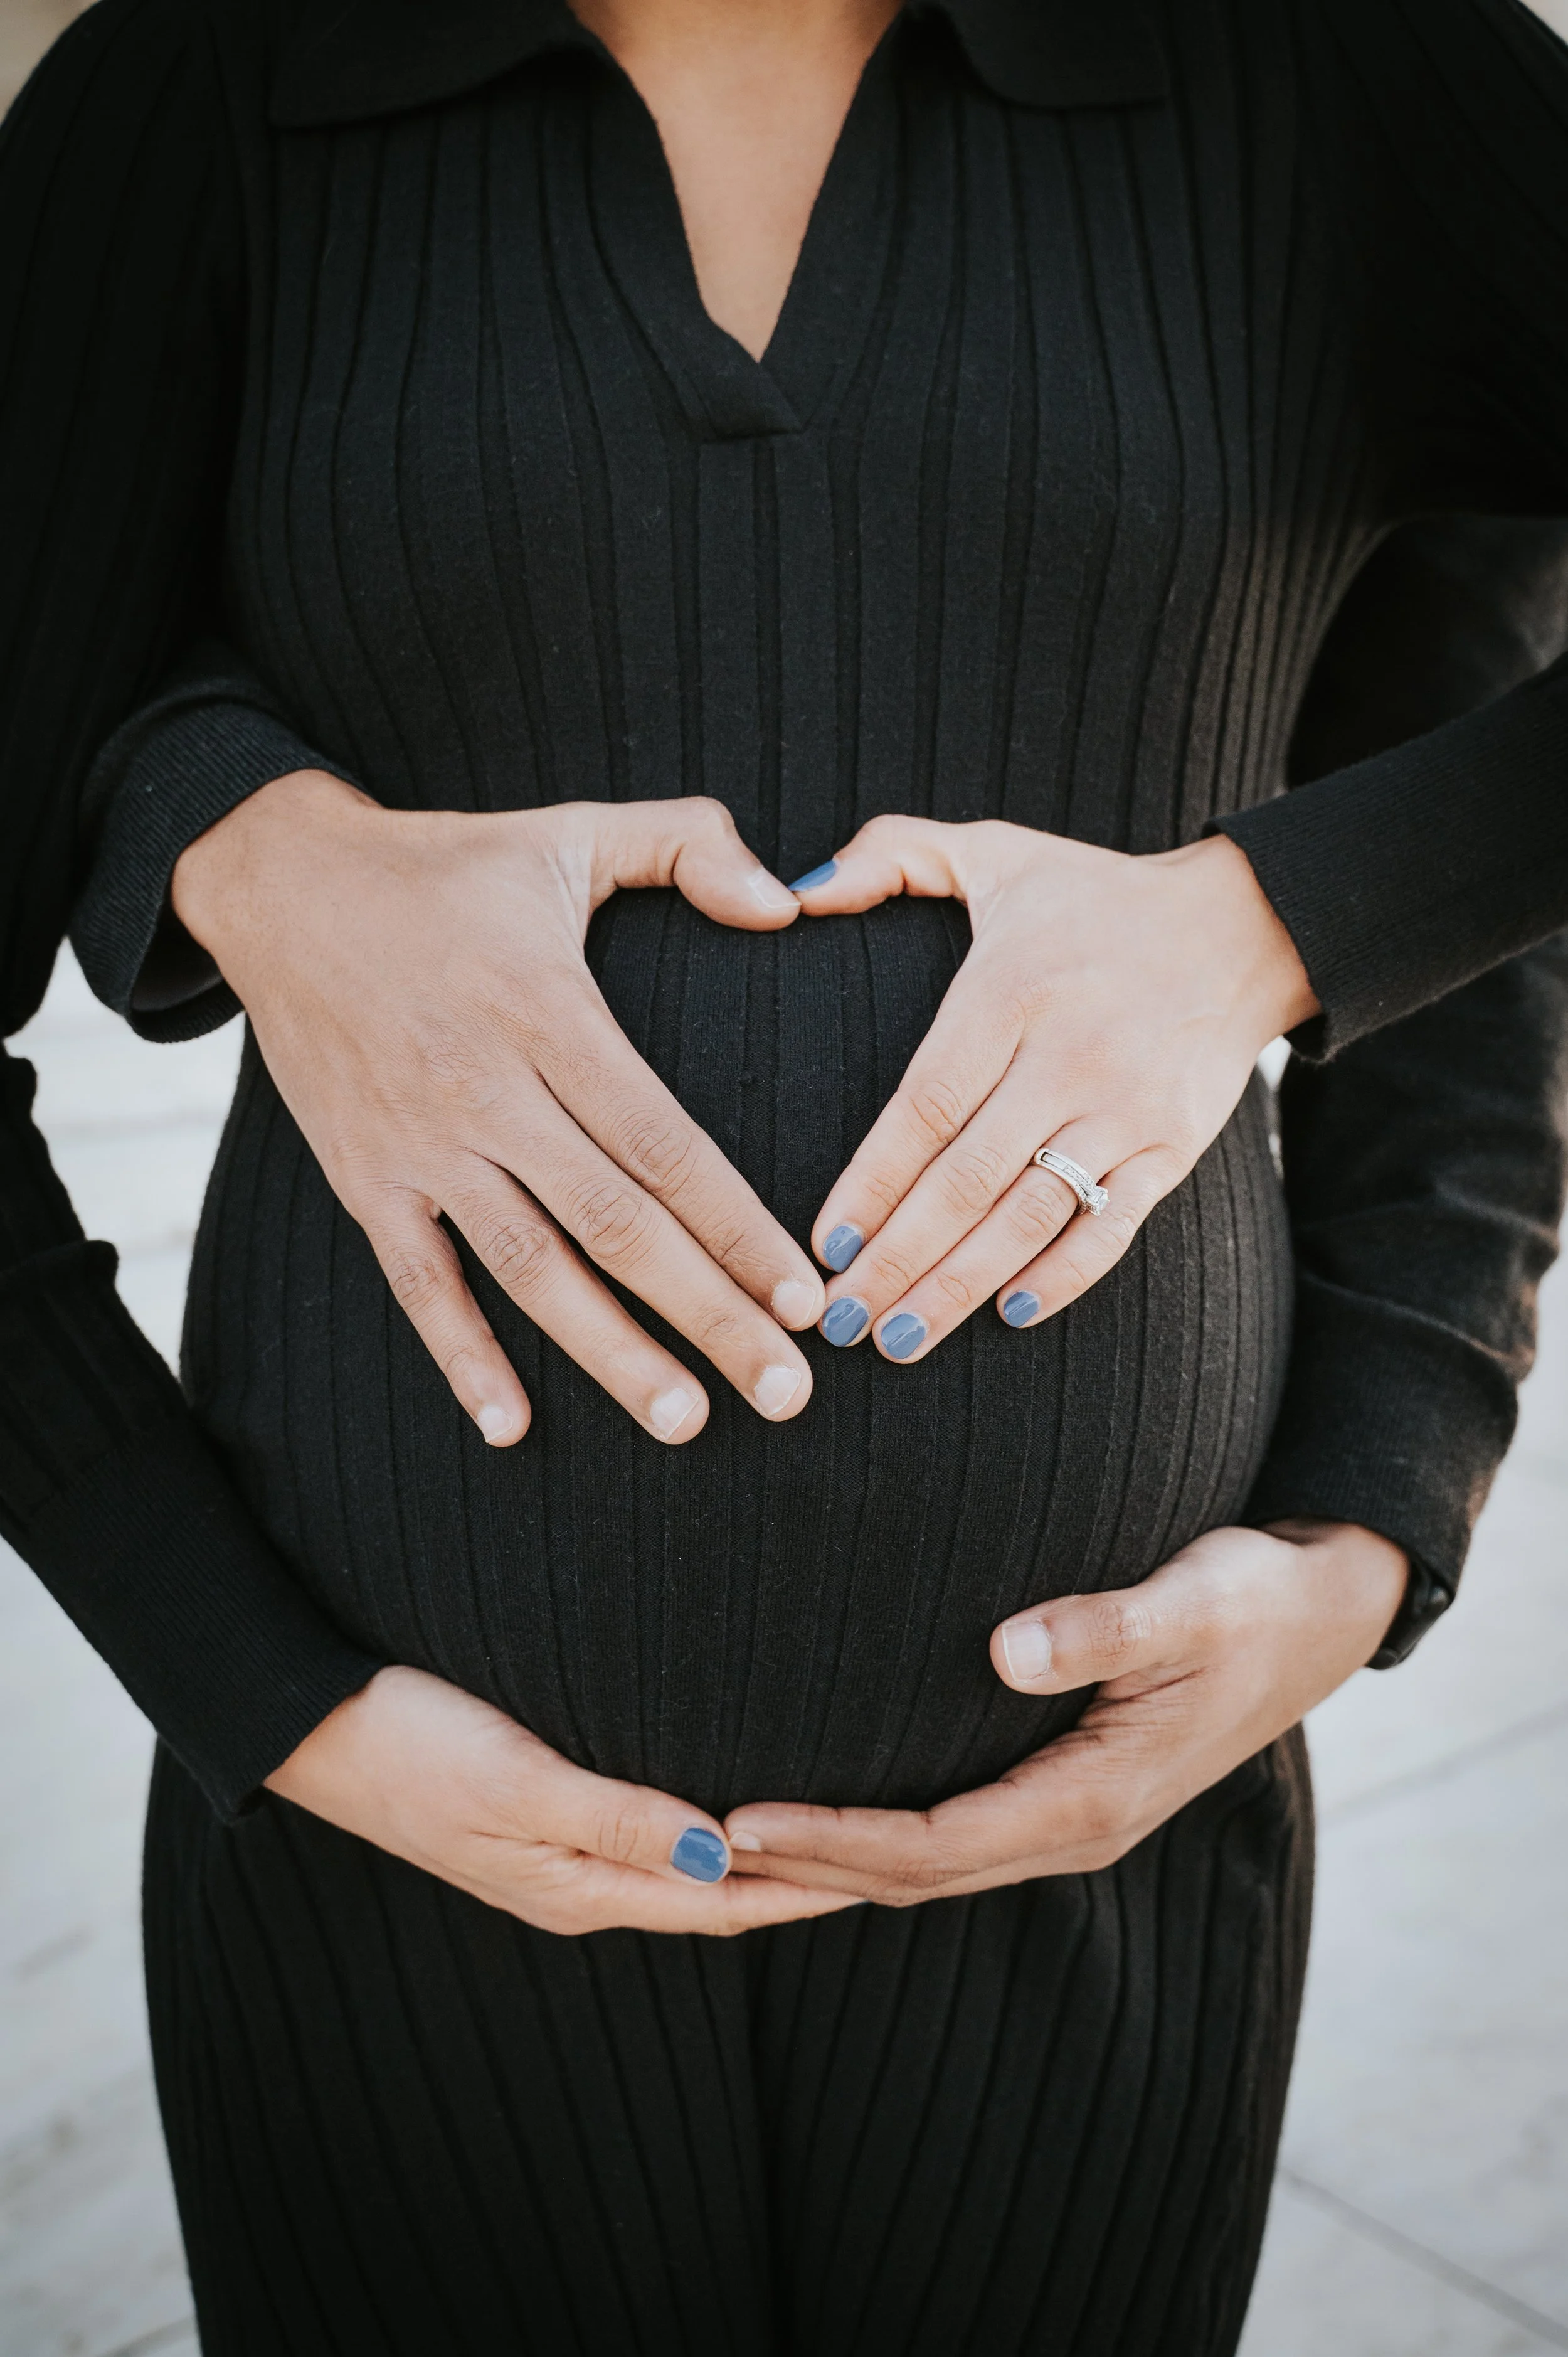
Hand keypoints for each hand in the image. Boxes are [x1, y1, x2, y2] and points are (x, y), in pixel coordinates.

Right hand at [173, 774, 824, 1445]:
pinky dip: (462, 1356)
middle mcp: (487, 1090)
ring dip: (610, 1354)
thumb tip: (787, 900)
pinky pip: (419, 1283)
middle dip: (708, 1314)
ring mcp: (422, 1143)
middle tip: (785, 1392)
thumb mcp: (570, 829)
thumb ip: (689, 842)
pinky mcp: (366, 1178)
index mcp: (549, 1013)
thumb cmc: (446, 866)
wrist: (278, 885)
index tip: (803, 1296)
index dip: (738, 1227)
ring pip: (530, 1270)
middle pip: (617, 1224)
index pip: (665, 1143)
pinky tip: (511, 1426)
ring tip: (685, 1421)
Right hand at [266, 1665, 860, 1935]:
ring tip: (829, 1840)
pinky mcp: (537, 1813)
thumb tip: (722, 1853)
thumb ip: (618, 1819)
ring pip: (683, 1868)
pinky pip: (647, 1835)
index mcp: (578, 1887)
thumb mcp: (515, 1781)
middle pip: (713, 1896)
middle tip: (884, 1862)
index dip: (805, 1890)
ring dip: (755, 1863)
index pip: (722, 1901)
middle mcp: (576, 1883)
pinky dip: (703, 1831)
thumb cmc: (409, 1743)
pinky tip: (726, 1806)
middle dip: (798, 1886)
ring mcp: (554, 1853)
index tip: (886, 1874)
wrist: (310, 1722)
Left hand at [724, 1520, 1406, 1900]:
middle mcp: (1073, 1826)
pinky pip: (949, 1834)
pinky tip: (820, 1815)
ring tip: (726, 1852)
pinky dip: (874, 1838)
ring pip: (927, 1865)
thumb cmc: (1255, 1599)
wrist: (1324, 1616)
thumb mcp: (1194, 1599)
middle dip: (804, 1872)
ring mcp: (1068, 1815)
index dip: (833, 1842)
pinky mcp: (1062, 1788)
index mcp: (1094, 1798)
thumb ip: (1104, 1625)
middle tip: (691, 1855)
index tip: (738, 1823)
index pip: (933, 1843)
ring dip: (831, 1866)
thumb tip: (1007, 1650)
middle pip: (914, 1875)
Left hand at [790, 821, 1315, 1357]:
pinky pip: (1112, 1226)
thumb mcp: (995, 852)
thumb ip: (891, 853)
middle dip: (898, 1259)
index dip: (872, 1182)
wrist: (1245, 925)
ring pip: (1031, 1216)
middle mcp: (1069, 1056)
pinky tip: (1009, 1314)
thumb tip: (794, 886)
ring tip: (901, 1341)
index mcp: (1011, 991)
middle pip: (968, 1179)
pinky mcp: (1174, 1146)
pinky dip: (1065, 1276)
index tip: (824, 1242)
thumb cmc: (1095, 898)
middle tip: (843, 1322)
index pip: (926, 1106)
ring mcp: (1127, 1107)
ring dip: (962, 1287)